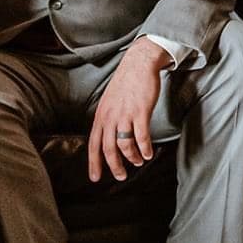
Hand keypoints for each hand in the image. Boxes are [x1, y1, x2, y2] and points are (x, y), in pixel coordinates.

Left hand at [88, 37, 170, 181]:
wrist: (138, 63)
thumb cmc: (126, 83)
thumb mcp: (109, 101)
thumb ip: (108, 119)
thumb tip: (108, 137)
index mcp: (101, 115)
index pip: (93, 144)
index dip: (94, 163)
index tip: (95, 178)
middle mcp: (110, 117)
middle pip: (108, 149)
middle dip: (115, 166)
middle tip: (121, 176)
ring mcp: (125, 114)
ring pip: (124, 145)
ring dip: (132, 157)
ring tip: (139, 161)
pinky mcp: (140, 112)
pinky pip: (141, 137)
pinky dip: (145, 148)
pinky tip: (148, 153)